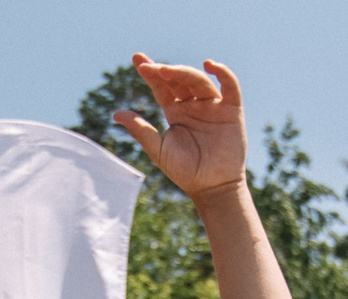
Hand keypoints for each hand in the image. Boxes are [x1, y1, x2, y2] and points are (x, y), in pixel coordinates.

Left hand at [115, 54, 247, 197]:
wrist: (213, 188)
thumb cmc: (185, 172)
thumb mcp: (159, 150)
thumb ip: (141, 131)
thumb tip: (115, 113)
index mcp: (175, 112)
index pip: (161, 87)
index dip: (151, 73)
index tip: (138, 60)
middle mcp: (193, 105)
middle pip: (178, 80)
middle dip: (164, 71)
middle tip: (149, 67)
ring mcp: (213, 106)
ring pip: (199, 81)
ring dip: (184, 72)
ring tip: (167, 70)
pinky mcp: (232, 110)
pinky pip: (230, 86)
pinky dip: (222, 73)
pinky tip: (209, 65)